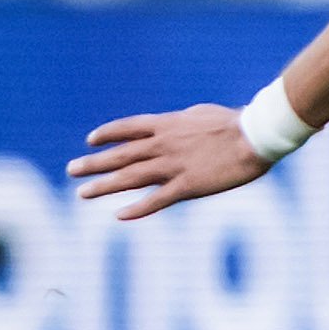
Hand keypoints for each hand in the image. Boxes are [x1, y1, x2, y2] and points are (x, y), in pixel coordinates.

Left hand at [67, 105, 273, 220]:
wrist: (256, 135)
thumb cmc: (236, 121)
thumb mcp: (201, 113)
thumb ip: (182, 121)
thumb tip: (173, 123)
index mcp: (167, 124)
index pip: (128, 128)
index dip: (107, 134)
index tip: (90, 140)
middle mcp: (163, 145)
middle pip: (120, 155)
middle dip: (94, 163)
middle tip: (72, 169)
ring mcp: (173, 166)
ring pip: (130, 178)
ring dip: (104, 186)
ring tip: (82, 193)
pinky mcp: (188, 185)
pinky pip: (157, 200)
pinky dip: (137, 209)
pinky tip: (120, 216)